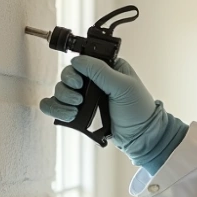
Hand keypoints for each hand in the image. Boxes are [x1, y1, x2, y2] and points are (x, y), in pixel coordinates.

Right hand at [39, 55, 160, 157]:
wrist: (141, 136)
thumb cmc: (138, 109)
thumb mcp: (123, 86)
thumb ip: (100, 71)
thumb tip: (76, 60)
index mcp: (106, 68)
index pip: (80, 62)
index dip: (75, 71)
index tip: (80, 83)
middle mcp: (93, 81)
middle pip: (66, 76)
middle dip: (67, 87)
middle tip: (79, 100)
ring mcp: (86, 97)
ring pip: (60, 91)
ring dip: (62, 100)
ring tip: (76, 111)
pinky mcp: (80, 113)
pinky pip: (58, 107)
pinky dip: (55, 109)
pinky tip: (68, 116)